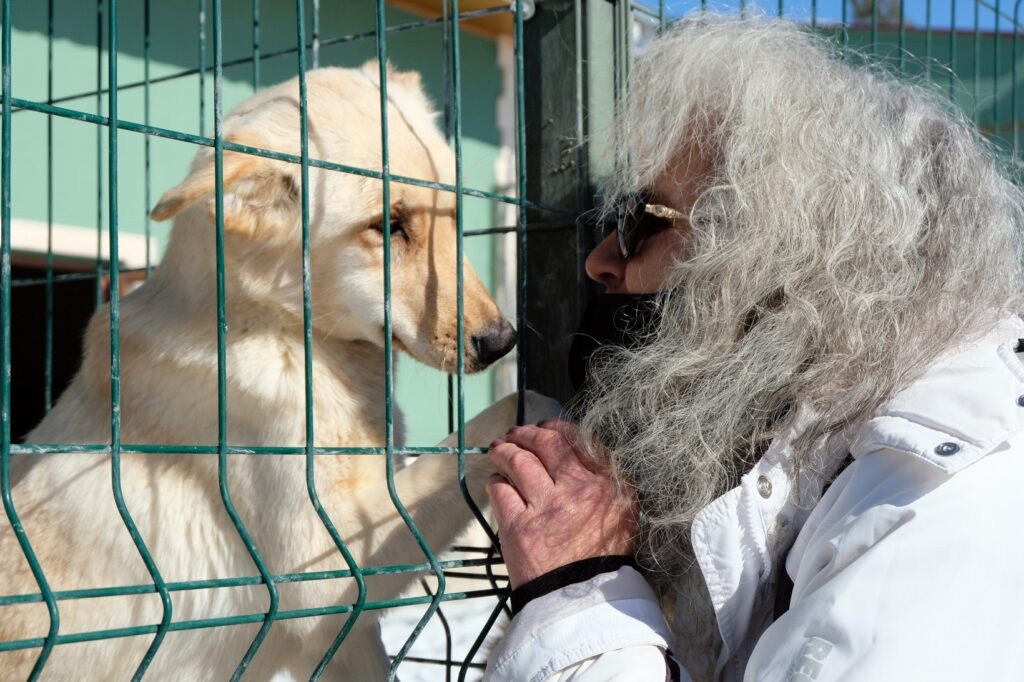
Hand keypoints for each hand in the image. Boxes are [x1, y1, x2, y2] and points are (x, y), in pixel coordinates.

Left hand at [486, 419, 637, 588]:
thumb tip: (579, 447)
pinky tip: (496, 482)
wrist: (584, 602)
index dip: (556, 427)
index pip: (578, 439)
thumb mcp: (622, 513)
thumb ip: (607, 478)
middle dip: (526, 433)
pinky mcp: (518, 527)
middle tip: (515, 433)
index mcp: (608, 485)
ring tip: (498, 449)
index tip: (545, 427)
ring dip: (504, 451)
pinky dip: (496, 482)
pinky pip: (500, 490)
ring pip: (518, 461)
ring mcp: (546, 508)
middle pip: (545, 443)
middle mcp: (579, 490)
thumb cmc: (605, 558)